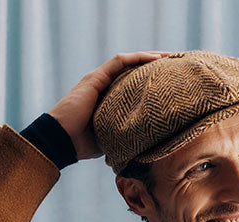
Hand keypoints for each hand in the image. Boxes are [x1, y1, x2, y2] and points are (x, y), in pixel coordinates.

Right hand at [48, 51, 169, 159]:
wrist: (61, 141)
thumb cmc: (82, 145)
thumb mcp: (112, 139)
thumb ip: (127, 136)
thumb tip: (148, 147)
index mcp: (109, 100)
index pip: (135, 85)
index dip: (153, 83)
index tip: (173, 85)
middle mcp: (105, 86)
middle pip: (135, 70)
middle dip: (157, 66)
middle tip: (178, 66)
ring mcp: (100, 80)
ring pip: (130, 62)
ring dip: (151, 57)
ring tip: (172, 57)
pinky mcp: (95, 78)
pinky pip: (120, 62)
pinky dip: (138, 58)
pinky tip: (156, 58)